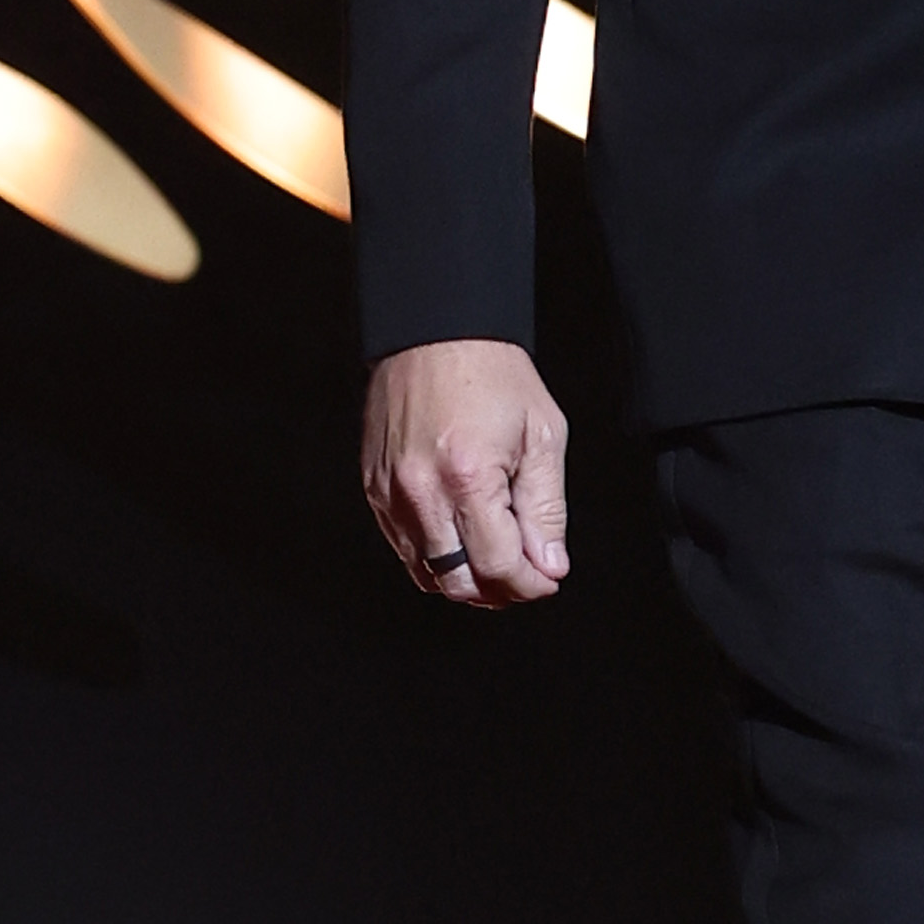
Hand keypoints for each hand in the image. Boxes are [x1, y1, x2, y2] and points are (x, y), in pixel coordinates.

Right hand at [361, 337, 571, 606]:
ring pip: (428, 574)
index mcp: (468, 477)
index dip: (530, 585)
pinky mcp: (374, 489)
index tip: (546, 579)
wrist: (435, 331)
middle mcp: (422, 492)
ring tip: (496, 562)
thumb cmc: (490, 371)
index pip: (499, 567)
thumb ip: (547, 508)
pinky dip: (436, 558)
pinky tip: (462, 541)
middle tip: (526, 578)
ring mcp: (391, 493)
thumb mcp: (543, 435)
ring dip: (467, 581)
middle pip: (460, 584)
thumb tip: (548, 563)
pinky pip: (404, 547)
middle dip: (500, 592)